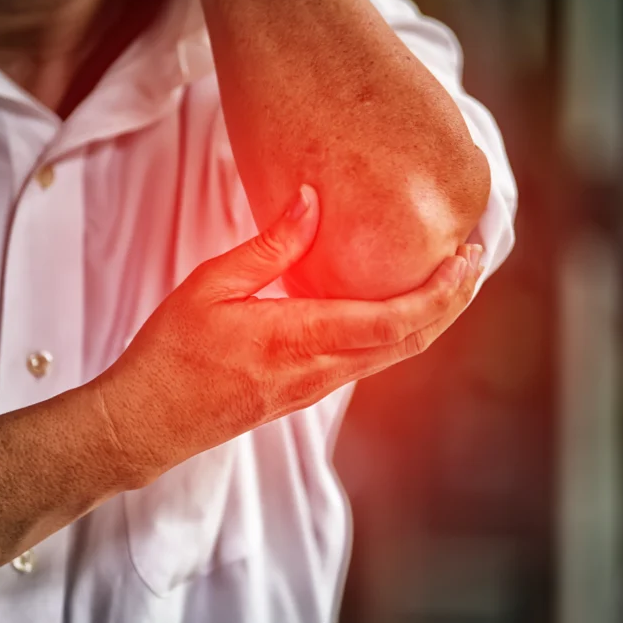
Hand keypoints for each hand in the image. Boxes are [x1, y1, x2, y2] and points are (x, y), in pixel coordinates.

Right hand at [88, 185, 482, 486]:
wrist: (149, 422)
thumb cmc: (172, 354)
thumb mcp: (211, 285)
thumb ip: (269, 246)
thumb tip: (312, 200)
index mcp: (300, 337)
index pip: (396, 319)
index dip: (442, 290)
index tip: (467, 257)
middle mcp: (319, 370)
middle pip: (410, 341)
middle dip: (451, 301)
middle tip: (473, 260)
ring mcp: (314, 388)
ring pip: (393, 356)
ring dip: (429, 319)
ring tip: (446, 280)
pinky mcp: (303, 393)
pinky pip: (368, 362)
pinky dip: (398, 333)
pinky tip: (392, 309)